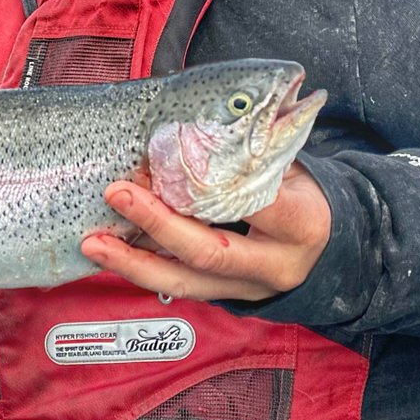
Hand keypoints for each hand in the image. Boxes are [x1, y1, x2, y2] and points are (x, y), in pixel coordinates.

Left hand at [79, 165, 330, 301]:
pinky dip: (142, 268)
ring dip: (134, 263)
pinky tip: (110, 252)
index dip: (214, 186)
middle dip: (158, 225)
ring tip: (94, 243)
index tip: (172, 159)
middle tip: (119, 194)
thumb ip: (254, 152)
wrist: (324, 249)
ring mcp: (247, 289)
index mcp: (302, 224)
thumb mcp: (293, 168)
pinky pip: (178, 285)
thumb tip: (199, 121)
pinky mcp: (224, 298)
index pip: (259, 205)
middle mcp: (274, 265)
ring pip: (185, 282)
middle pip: (210, 252)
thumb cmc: (302, 197)